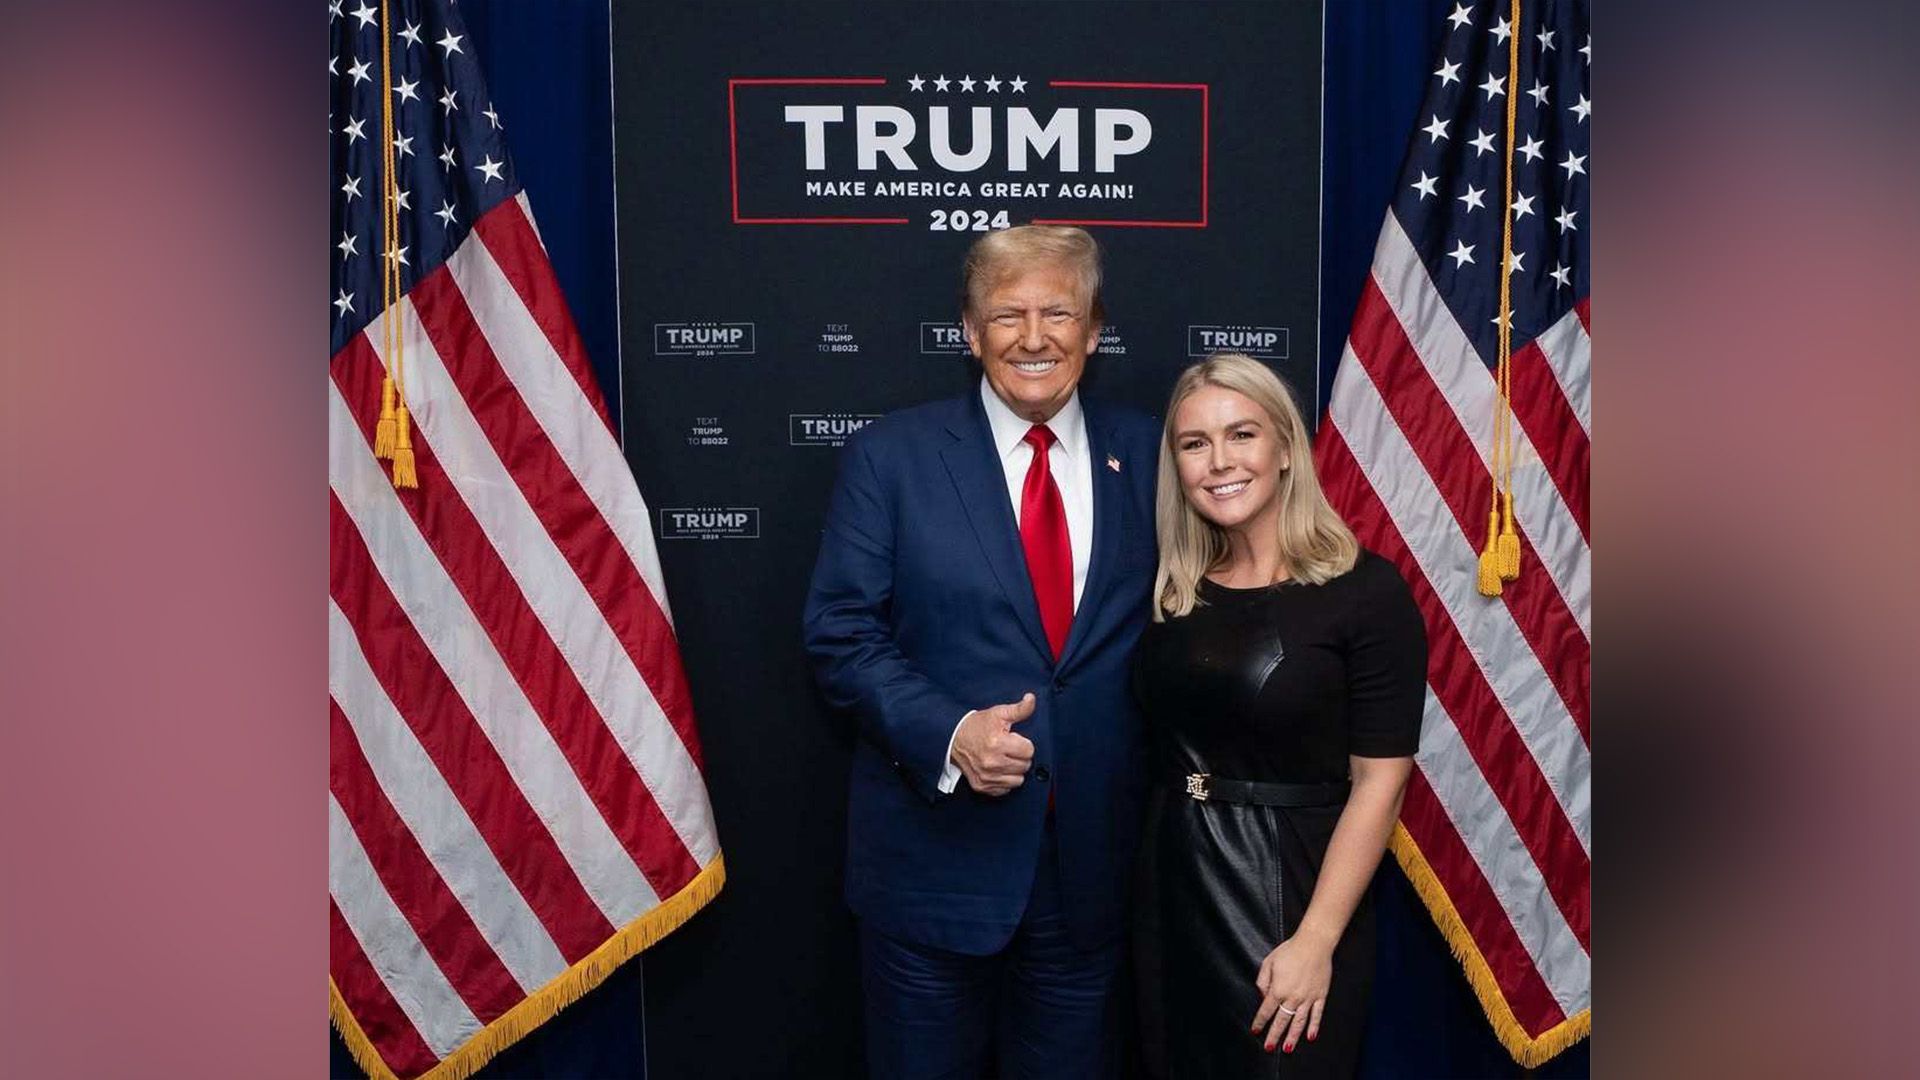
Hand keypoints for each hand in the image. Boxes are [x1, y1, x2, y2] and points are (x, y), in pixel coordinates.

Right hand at [950, 693, 1035, 795]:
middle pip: (1025, 766)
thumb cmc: (977, 726)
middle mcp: (992, 762)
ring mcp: (986, 776)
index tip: (1014, 740)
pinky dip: (1004, 781)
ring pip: (1018, 780)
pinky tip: (998, 770)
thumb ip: (1019, 709)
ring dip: (1014, 771)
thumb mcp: (998, 713)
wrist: (953, 739)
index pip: (1029, 751)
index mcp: (997, 743)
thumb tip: (1031, 699)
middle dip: (1020, 757)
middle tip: (1009, 749)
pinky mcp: (981, 786)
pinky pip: (1005, 789)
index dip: (1024, 744)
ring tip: (1005, 760)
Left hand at [1250, 932, 1332, 1053]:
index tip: (1256, 1031)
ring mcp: (1308, 998)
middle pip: (1282, 1021)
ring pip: (1299, 1023)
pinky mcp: (1320, 996)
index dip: (1260, 1022)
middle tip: (1269, 1048)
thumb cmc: (1289, 951)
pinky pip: (1317, 1015)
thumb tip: (1263, 996)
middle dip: (1274, 1036)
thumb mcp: (1268, 962)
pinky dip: (1314, 1027)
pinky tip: (1310, 1037)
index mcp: (1278, 990)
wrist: (1313, 944)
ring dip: (1293, 1037)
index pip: (1266, 1011)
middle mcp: (1293, 997)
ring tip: (1288, 1049)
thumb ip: (1263, 981)